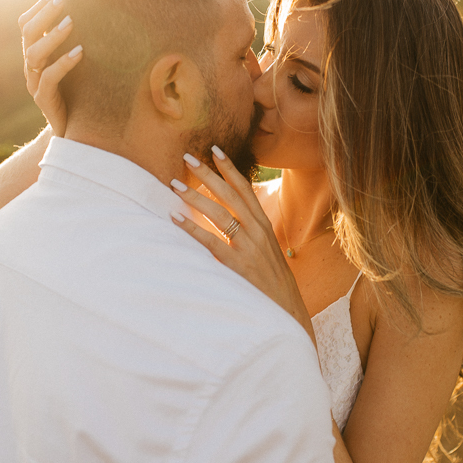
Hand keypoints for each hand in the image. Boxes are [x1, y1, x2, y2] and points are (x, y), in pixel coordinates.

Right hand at [19, 0, 82, 136]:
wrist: (79, 130)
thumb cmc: (83, 92)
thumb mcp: (82, 63)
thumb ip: (80, 40)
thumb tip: (95, 11)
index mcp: (36, 53)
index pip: (27, 24)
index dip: (38, 7)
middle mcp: (31, 66)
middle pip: (27, 33)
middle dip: (45, 13)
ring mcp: (34, 83)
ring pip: (33, 54)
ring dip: (52, 36)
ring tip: (71, 22)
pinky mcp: (44, 100)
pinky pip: (48, 79)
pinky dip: (63, 63)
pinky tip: (80, 52)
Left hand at [170, 147, 315, 339]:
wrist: (287, 312)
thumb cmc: (273, 283)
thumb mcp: (267, 252)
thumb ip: (251, 234)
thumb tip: (231, 221)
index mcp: (264, 226)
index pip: (245, 189)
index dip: (230, 168)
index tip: (214, 150)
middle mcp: (257, 231)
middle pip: (229, 194)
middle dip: (207, 173)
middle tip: (187, 156)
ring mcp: (248, 247)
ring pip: (218, 213)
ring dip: (195, 196)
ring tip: (174, 184)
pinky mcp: (237, 265)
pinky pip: (210, 242)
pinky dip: (192, 229)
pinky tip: (175, 218)